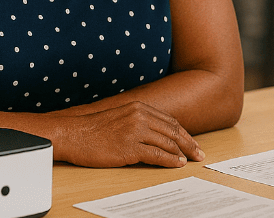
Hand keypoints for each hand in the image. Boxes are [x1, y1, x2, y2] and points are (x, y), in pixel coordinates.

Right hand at [58, 101, 204, 167]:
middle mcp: (140, 116)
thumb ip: (139, 121)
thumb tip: (157, 133)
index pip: (170, 122)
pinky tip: (177, 164)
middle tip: (200, 154)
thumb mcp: (121, 117)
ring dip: (182, 153)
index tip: (193, 143)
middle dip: (189, 144)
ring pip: (168, 143)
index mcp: (140, 107)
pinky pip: (156, 155)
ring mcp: (135, 131)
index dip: (184, 134)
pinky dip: (170, 160)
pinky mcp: (129, 147)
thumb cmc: (94, 129)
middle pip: (173, 131)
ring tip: (189, 161)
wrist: (73, 134)